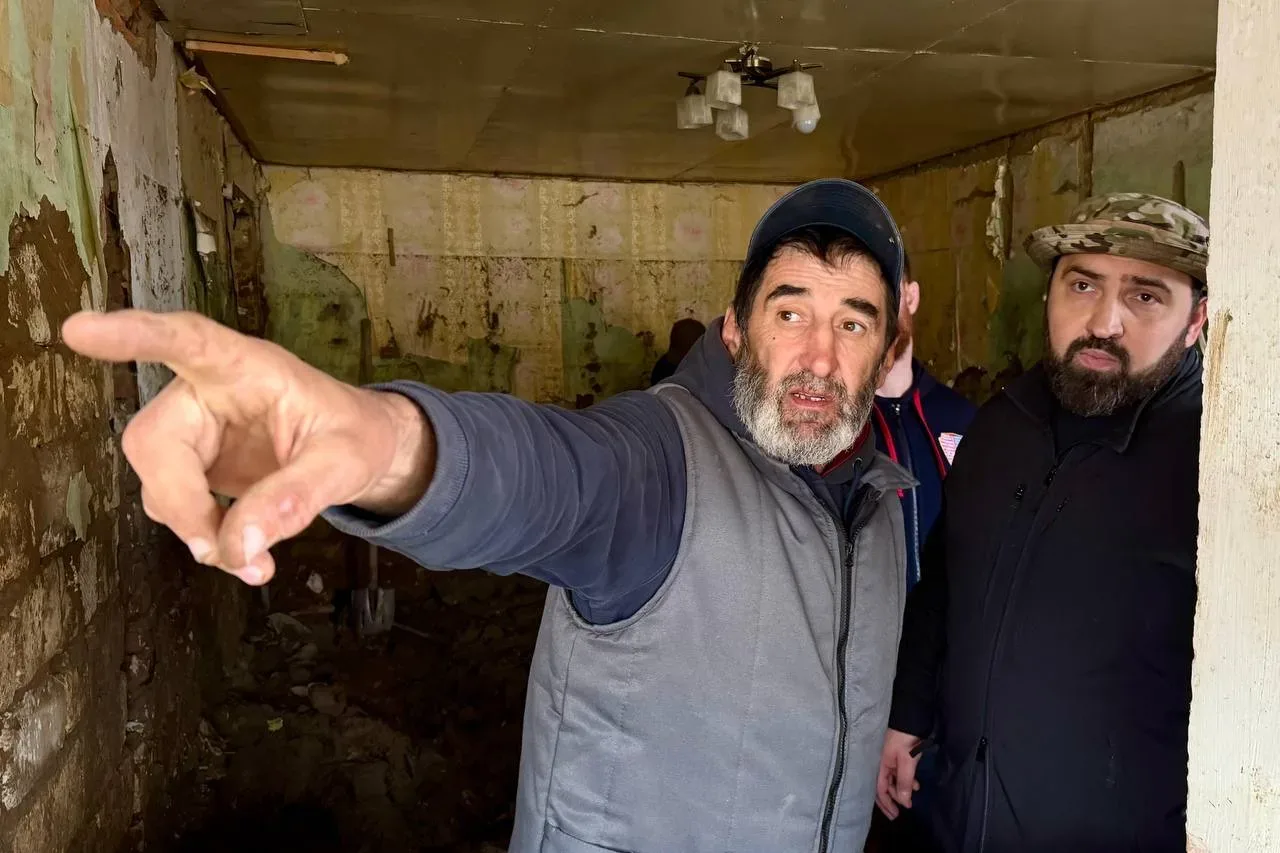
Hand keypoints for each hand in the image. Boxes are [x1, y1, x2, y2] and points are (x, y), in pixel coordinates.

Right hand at [62, 310, 433, 584]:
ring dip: (193, 528)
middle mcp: (209, 392)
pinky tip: (244, 555)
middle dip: (179, 501)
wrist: (364, 450)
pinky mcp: (195, 467)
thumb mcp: (345, 463)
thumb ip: (296, 498)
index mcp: (247, 367)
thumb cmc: (355, 436)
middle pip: (154, 438)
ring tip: (251, 561)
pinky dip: (203, 538)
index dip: (134, 334)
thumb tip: (239, 545)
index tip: (81, 330)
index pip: (186, 341)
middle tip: (218, 550)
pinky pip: (176, 506)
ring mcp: (197, 431)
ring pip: (158, 479)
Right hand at [876, 728, 922, 819]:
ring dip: (901, 789)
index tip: (895, 815)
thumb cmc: (906, 739)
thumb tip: (904, 802)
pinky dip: (905, 780)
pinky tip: (915, 783)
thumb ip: (904, 781)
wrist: (910, 716)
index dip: (887, 804)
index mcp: (880, 765)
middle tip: (901, 811)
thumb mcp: (907, 761)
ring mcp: (888, 758)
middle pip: (884, 786)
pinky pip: (898, 772)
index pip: (880, 790)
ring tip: (912, 795)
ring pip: (892, 780)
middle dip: (893, 799)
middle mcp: (881, 763)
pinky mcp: (896, 754)